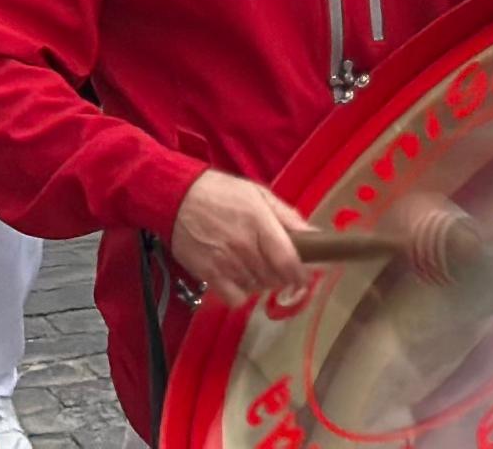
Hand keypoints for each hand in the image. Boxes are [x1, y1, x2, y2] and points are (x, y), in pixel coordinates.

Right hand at [168, 170, 312, 299]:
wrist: (176, 197)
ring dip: (260, 280)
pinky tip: (236, 276)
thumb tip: (315, 235)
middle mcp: (245, 246)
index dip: (301, 275)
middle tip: (273, 260)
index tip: (304, 278)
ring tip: (251, 262)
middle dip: (280, 274)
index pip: (289, 262)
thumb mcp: (258, 194)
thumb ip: (288, 216)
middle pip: (275, 278)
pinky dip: (240, 292)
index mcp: (260, 222)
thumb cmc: (220, 192)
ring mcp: (226, 263)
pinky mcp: (209, 275)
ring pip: (258, 288)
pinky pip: (236, 299)